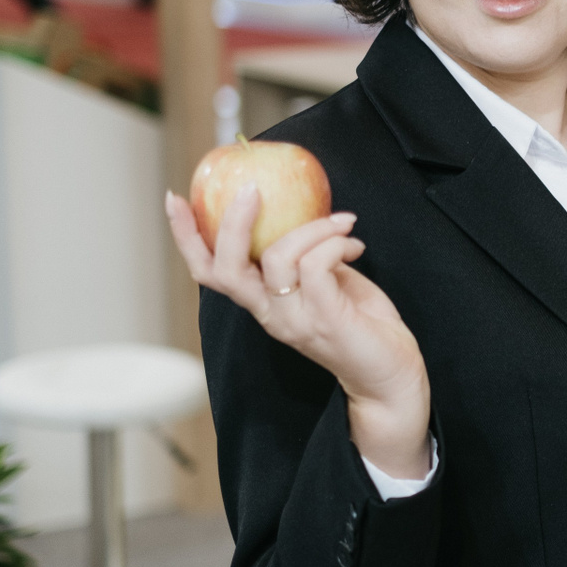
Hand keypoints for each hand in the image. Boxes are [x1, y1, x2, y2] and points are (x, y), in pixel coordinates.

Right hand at [165, 187, 431, 478]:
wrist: (391, 377)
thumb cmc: (363, 325)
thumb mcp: (328, 281)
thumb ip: (309, 255)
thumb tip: (308, 209)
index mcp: (264, 303)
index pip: (210, 273)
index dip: (187, 237)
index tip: (175, 199)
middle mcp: (270, 315)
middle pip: (225, 269)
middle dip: (230, 223)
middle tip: (252, 189)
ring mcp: (294, 320)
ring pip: (276, 257)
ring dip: (312, 226)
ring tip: (343, 222)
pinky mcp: (324, 319)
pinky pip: (315, 265)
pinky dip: (333, 243)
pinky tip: (354, 244)